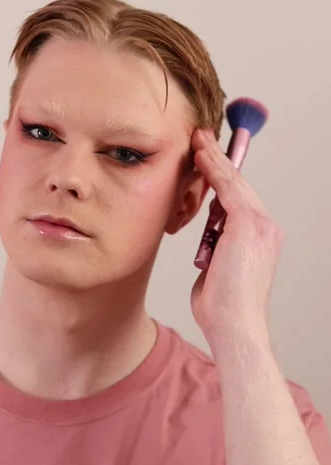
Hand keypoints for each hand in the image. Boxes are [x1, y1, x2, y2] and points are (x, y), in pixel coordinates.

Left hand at [190, 129, 283, 352]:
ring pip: (234, 182)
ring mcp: (261, 225)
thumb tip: (208, 245)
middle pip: (238, 185)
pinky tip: (201, 155)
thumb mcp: (217, 270)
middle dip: (219, 160)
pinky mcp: (248, 225)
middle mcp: (266, 227)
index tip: (207, 160)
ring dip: (214, 158)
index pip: (239, 198)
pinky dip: (214, 169)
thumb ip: (216, 251)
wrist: (235, 326)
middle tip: (201, 138)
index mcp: (261, 238)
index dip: (222, 176)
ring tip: (198, 139)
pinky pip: (228, 189)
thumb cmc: (223, 307)